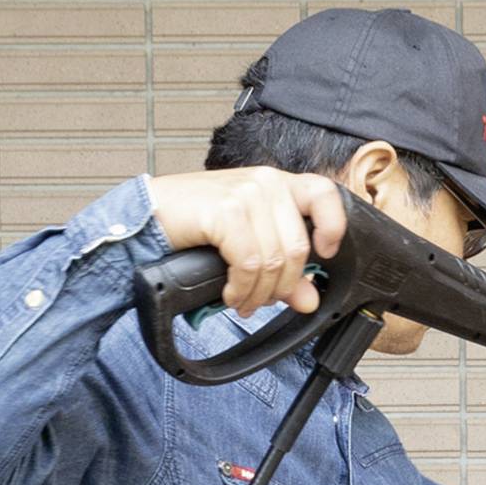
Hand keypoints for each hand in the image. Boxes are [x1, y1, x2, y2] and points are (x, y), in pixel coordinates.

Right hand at [147, 167, 348, 314]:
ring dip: (258, 293)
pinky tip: (230, 294)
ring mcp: (246, 193)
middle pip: (297, 248)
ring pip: (274, 261)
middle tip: (261, 300)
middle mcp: (266, 182)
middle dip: (281, 286)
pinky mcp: (226, 210)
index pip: (324, 196)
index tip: (324, 255)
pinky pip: (248, 263)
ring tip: (242, 301)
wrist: (153, 217)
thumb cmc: (198, 228)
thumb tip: (310, 300)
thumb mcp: (248, 248)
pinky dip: (241, 288)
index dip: (332, 228)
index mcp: (277, 185)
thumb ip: (282, 272)